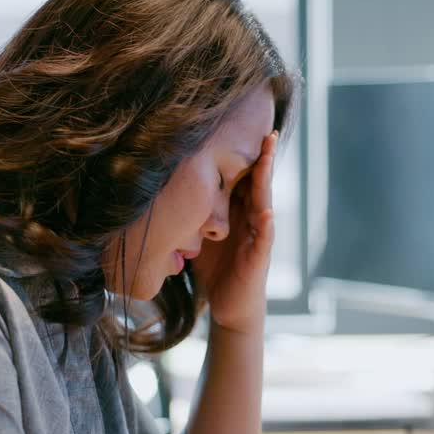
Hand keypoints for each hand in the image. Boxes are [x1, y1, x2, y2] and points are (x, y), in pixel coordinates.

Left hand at [190, 130, 277, 333]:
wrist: (228, 306)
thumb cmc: (215, 268)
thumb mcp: (199, 232)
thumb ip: (193, 210)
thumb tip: (164, 188)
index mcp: (238, 211)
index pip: (242, 176)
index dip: (244, 154)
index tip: (241, 126)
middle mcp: (252, 218)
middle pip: (258, 181)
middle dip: (263, 156)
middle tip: (267, 129)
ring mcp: (259, 235)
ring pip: (265, 200)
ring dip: (268, 177)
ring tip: (270, 153)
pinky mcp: (260, 256)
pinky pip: (265, 235)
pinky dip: (266, 222)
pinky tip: (266, 211)